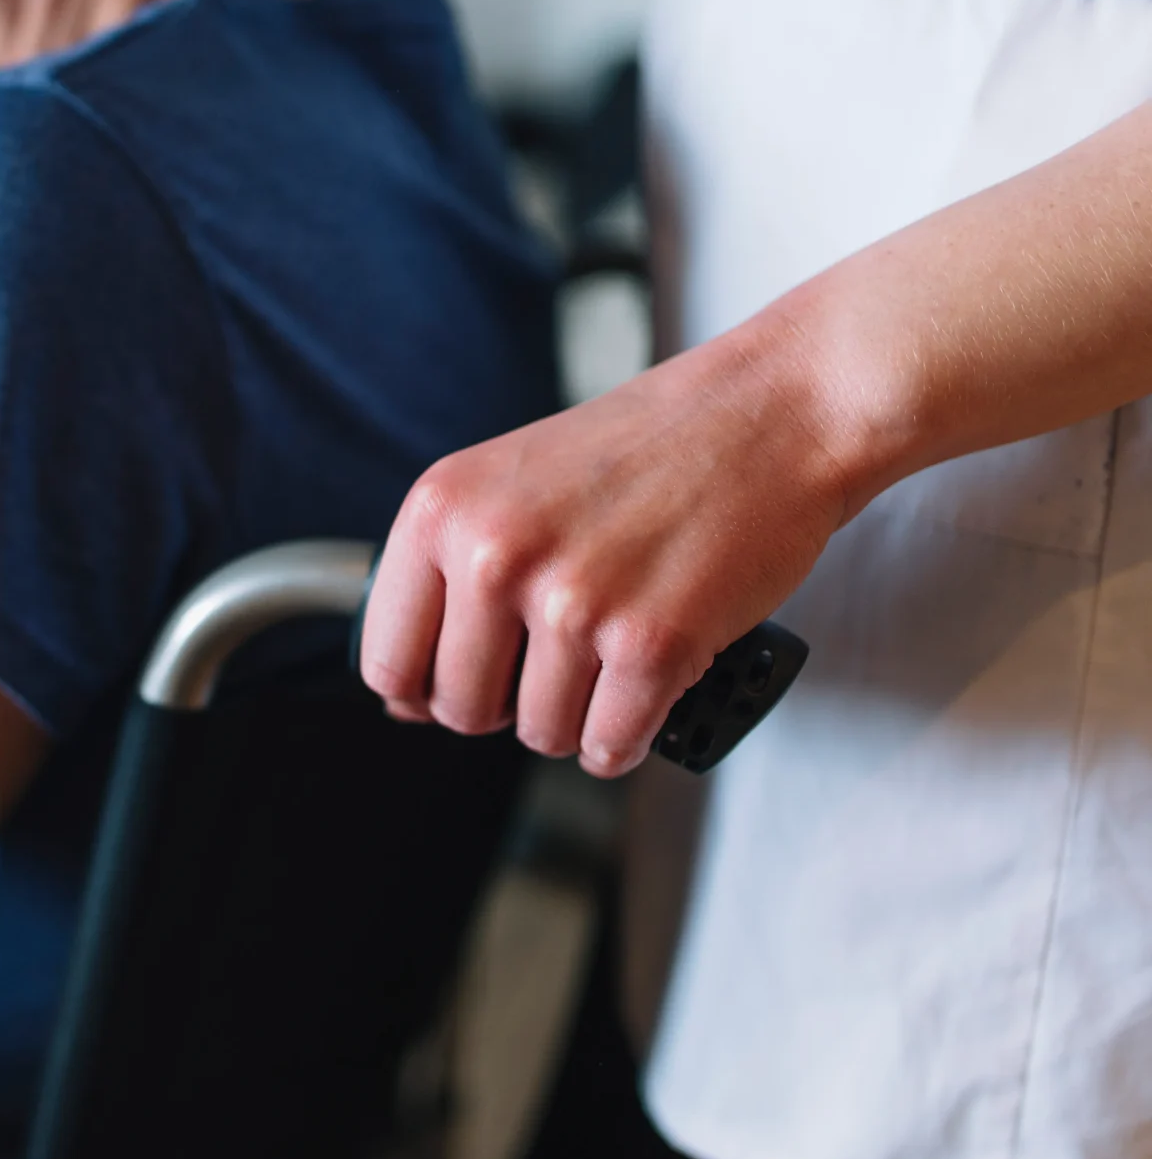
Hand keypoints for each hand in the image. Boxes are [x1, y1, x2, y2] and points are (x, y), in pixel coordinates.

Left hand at [360, 323, 852, 777]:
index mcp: (442, 510)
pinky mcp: (651, 643)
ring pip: (541, 733)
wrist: (772, 411)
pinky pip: (608, 746)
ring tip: (610, 654)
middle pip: (460, 710)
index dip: (425, 688)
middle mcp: (494, 554)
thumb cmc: (648, 450)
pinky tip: (643, 692)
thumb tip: (402, 699)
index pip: (386, 661)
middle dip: (507, 703)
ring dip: (577, 716)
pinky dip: (626, 737)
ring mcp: (572, 602)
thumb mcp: (508, 484)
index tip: (460, 679)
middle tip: (556, 659)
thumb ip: (450, 577)